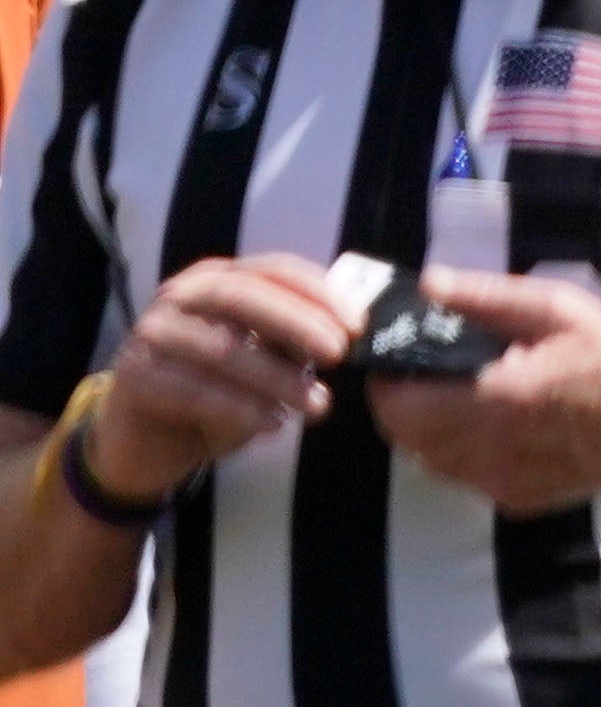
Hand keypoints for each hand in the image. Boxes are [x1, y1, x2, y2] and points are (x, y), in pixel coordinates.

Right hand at [86, 251, 358, 491]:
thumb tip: (354, 340)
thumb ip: (297, 343)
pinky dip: (238, 408)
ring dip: (275, 377)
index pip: (272, 270)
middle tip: (339, 354)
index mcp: (218, 280)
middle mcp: (181, 297)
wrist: (149, 436)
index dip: (318, 292)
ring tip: (318, 405)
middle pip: (241, 296)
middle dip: (295, 322)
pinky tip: (273, 425)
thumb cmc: (216, 389)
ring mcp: (153, 333)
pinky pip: (192, 389)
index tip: (358, 324)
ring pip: (219, 347)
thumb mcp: (264, 360)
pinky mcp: (135, 376)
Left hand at [365, 267, 600, 515]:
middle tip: (424, 375)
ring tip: (458, 398)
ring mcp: (500, 481)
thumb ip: (487, 296)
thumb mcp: (557, 310)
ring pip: (426, 460)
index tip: (398, 356)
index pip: (397, 404)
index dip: (385, 379)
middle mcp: (489, 450)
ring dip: (427, 429)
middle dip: (400, 403)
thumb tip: (428, 283)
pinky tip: (494, 427)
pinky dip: (460, 452)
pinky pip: (462, 476)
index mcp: (495, 399)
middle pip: (402, 436)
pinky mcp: (515, 500)